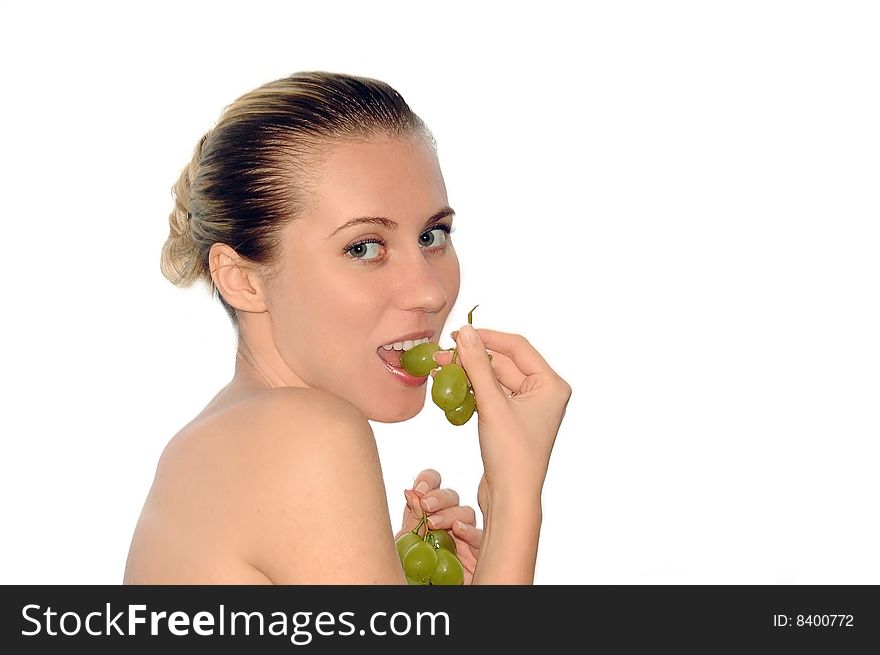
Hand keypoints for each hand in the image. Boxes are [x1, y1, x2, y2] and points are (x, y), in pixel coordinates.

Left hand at [396, 469, 481, 583]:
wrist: (423, 591)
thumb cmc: (412, 571)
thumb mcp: (406, 543)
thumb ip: (412, 519)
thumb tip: (411, 491)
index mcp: (429, 513)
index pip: (433, 486)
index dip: (428, 480)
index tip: (417, 489)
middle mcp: (448, 521)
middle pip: (452, 496)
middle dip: (438, 496)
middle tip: (425, 504)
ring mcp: (464, 536)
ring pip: (466, 512)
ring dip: (450, 513)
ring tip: (433, 524)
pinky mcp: (476, 554)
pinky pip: (480, 536)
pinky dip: (470, 531)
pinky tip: (458, 530)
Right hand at [436, 326, 570, 508]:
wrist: (510, 498)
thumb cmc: (511, 455)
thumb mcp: (492, 405)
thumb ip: (477, 366)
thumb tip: (466, 333)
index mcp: (551, 385)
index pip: (517, 347)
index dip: (487, 337)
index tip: (459, 334)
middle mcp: (543, 392)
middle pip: (504, 362)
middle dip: (473, 358)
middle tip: (443, 354)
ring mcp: (527, 407)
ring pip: (494, 379)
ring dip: (469, 374)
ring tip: (441, 368)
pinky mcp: (511, 420)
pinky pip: (491, 395)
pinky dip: (472, 390)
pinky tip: (452, 387)